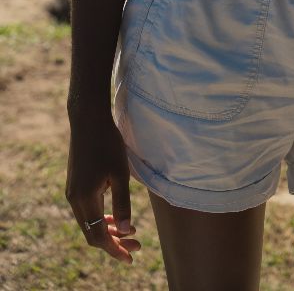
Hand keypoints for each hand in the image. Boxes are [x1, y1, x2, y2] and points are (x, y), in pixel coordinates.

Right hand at [66, 116, 139, 264]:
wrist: (88, 121)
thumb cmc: (107, 143)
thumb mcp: (120, 173)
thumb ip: (122, 203)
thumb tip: (127, 231)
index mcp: (85, 199)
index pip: (98, 236)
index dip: (115, 249)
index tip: (131, 256)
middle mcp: (74, 200)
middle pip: (93, 232)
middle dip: (114, 242)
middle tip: (137, 244)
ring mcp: (73, 192)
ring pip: (89, 222)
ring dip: (109, 230)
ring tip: (130, 232)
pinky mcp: (75, 185)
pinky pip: (87, 211)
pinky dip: (102, 217)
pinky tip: (116, 216)